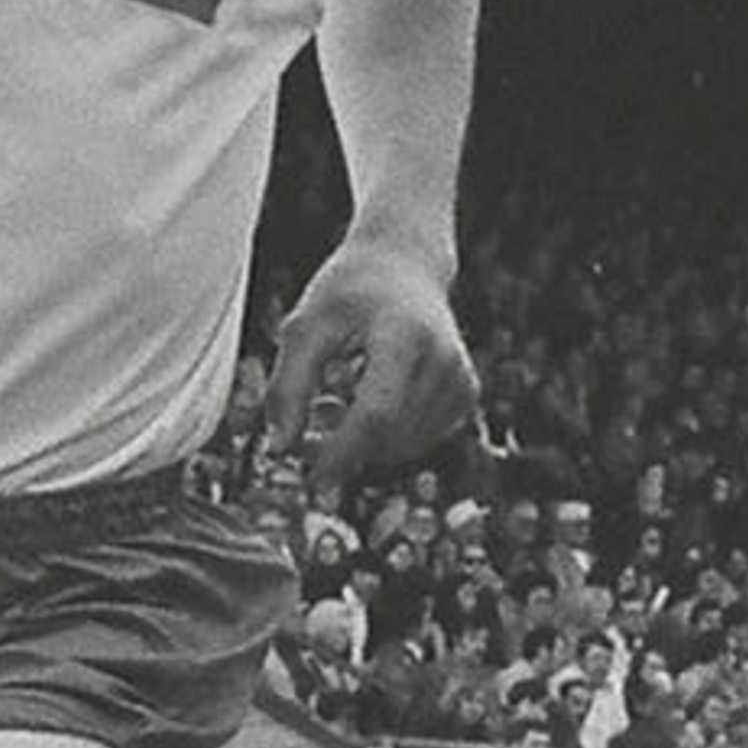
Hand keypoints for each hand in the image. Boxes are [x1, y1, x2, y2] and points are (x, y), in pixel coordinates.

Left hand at [267, 237, 477, 493]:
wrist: (404, 264)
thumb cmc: (351, 291)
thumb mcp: (305, 326)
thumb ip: (288, 387)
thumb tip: (281, 447)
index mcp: (407, 339)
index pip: (376, 416)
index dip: (342, 454)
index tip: (312, 483)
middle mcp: (445, 363)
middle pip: (387, 438)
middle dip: (343, 444)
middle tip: (310, 414)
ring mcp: (462, 382)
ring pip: (401, 446)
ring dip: (362, 438)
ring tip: (341, 387)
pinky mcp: (466, 395)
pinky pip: (417, 438)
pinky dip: (386, 432)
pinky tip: (368, 392)